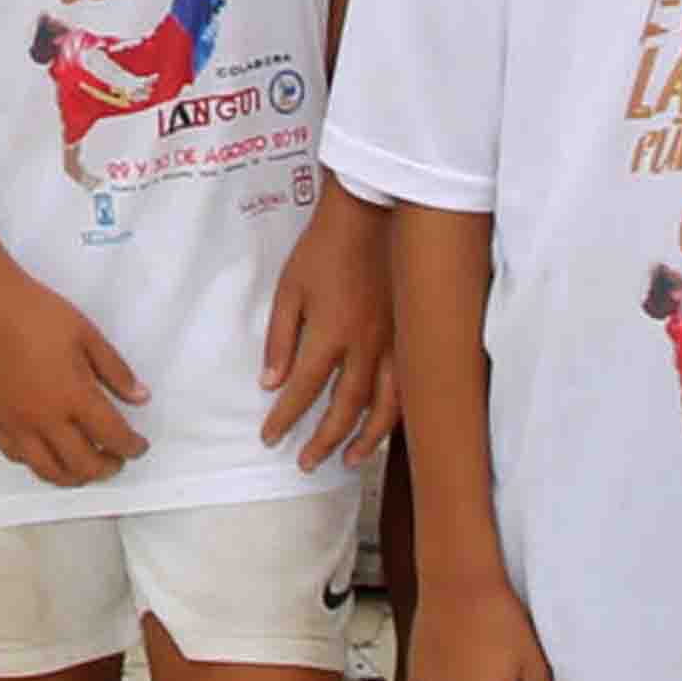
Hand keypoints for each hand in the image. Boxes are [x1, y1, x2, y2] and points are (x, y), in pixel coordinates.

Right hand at [0, 271, 153, 484]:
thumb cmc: (33, 311)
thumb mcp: (86, 334)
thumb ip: (115, 371)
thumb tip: (140, 397)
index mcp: (74, 395)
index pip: (113, 436)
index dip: (132, 447)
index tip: (139, 446)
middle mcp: (45, 419)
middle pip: (83, 464)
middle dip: (107, 467)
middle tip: (117, 459)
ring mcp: (15, 424)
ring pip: (49, 471)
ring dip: (74, 476)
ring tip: (85, 466)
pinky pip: (17, 457)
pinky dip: (38, 463)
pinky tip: (47, 454)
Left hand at [257, 191, 393, 467]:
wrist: (371, 217)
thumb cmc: (324, 250)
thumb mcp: (288, 290)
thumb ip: (280, 339)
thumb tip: (270, 383)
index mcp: (330, 334)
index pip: (303, 390)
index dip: (285, 418)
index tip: (270, 438)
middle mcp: (365, 347)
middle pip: (345, 408)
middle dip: (324, 440)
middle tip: (307, 463)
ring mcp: (394, 344)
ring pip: (384, 406)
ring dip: (365, 438)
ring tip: (348, 459)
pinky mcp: (411, 337)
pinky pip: (407, 387)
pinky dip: (396, 414)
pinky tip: (385, 426)